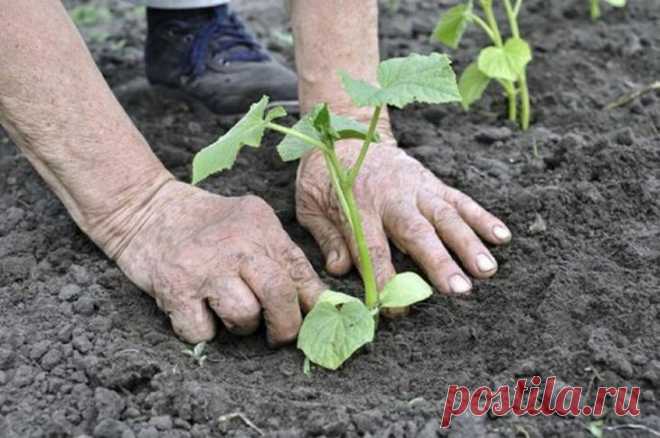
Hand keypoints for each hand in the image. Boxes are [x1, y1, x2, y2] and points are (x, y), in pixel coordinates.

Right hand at [113, 181, 324, 344]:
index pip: (300, 271)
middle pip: (278, 295)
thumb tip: (317, 301)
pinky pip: (203, 333)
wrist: (146, 210)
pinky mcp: (175, 289)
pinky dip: (203, 331)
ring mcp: (205, 268)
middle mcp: (236, 245)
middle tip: (279, 334)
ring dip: (241, 326)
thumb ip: (280, 256)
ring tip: (227, 310)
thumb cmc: (206, 226)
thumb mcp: (250, 225)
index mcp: (261, 227)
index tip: (314, 320)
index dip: (313, 303)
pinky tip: (197, 310)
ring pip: (244, 317)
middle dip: (285, 325)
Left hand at [296, 136, 510, 296]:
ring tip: (487, 270)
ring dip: (468, 244)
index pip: (373, 249)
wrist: (345, 133)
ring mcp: (416, 188)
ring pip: (446, 216)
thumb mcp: (310, 205)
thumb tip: (340, 270)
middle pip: (417, 233)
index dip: (384, 280)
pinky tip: (502, 237)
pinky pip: (460, 200)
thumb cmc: (325, 176)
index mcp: (358, 206)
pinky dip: (482, 217)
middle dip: (439, 262)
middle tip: (459, 290)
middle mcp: (392, 197)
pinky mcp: (432, 182)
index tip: (394, 309)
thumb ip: (327, 237)